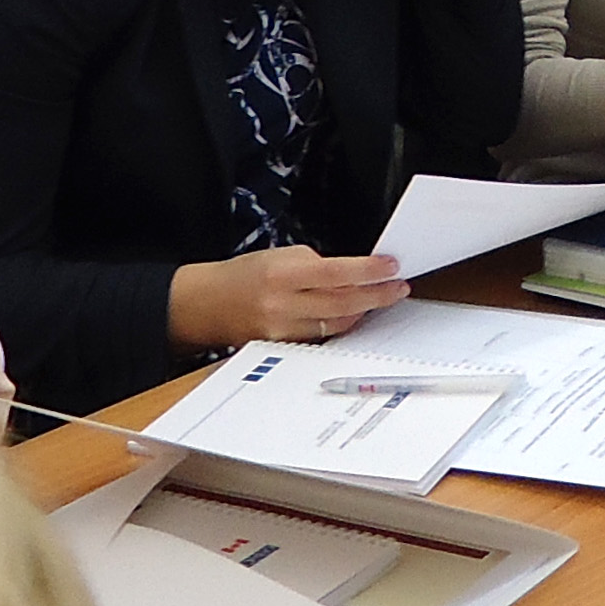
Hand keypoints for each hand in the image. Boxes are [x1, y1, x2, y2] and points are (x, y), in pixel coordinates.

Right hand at [165, 247, 409, 349]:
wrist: (206, 305)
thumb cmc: (243, 276)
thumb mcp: (278, 257)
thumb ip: (315, 265)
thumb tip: (354, 273)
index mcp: (281, 276)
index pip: (335, 274)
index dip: (369, 271)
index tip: (391, 267)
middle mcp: (282, 306)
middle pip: (344, 304)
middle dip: (378, 295)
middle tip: (398, 286)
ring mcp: (284, 332)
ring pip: (338, 324)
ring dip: (364, 311)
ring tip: (381, 297)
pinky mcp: (285, 348)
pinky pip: (324, 337)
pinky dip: (342, 325)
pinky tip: (355, 314)